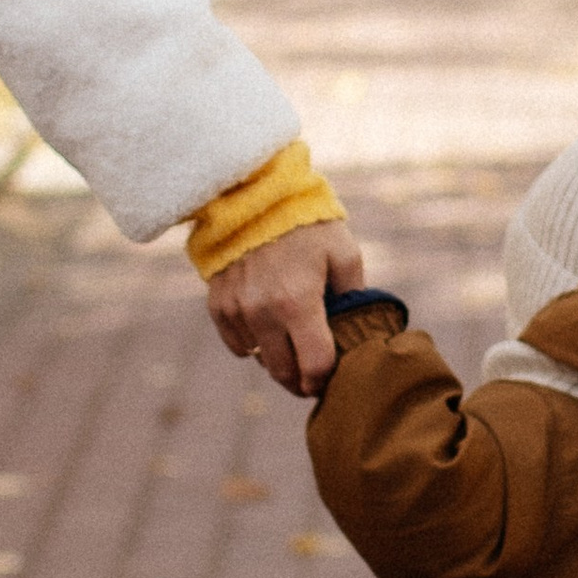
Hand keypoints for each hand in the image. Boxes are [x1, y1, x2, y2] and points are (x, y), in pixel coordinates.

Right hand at [206, 216, 364, 395]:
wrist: (252, 196)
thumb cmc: (306, 223)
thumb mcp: (344, 253)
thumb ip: (355, 295)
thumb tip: (360, 328)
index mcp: (298, 303)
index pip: (314, 366)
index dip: (325, 379)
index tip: (331, 379)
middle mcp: (263, 313)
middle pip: (283, 372)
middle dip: (301, 382)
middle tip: (313, 378)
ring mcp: (237, 310)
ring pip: (259, 359)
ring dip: (278, 359)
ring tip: (292, 345)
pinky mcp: (218, 304)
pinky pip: (237, 343)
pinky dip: (253, 343)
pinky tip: (267, 327)